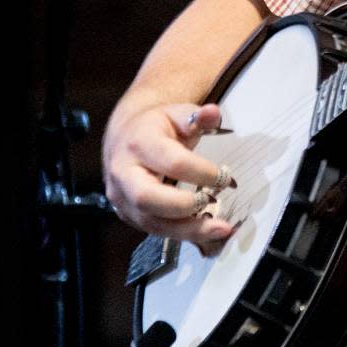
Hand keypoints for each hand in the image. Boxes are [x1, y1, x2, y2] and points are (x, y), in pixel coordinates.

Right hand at [103, 100, 236, 250]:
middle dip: (184, 207)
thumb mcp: (177, 114)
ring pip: (150, 222)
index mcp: (139, 142)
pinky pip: (153, 230)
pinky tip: (205, 231)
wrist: (126, 136)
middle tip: (215, 202)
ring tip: (220, 229)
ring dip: (187, 230)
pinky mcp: (128, 213)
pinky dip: (181, 233)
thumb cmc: (156, 126)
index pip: (172, 162)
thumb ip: (197, 116)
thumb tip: (212, 113)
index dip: (201, 172)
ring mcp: (121, 197)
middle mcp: (123, 172)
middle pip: (147, 198)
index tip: (225, 177)